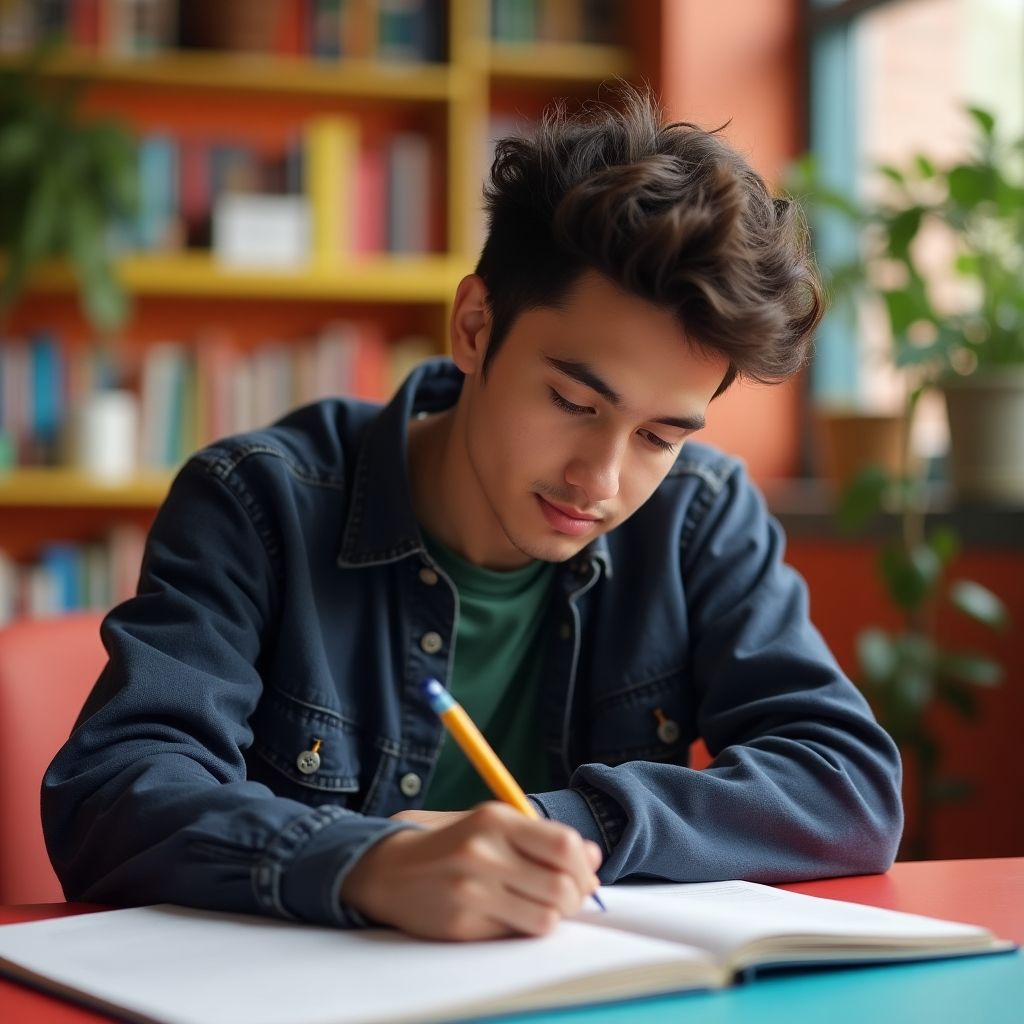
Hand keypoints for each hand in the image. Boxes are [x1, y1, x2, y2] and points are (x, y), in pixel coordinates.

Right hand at [340, 802, 602, 940]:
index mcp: (495, 819)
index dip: (586, 866)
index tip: (587, 874)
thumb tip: (592, 856)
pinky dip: (524, 928)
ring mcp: (471, 891)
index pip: (565, 845)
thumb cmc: (449, 843)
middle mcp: (483, 853)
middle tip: (571, 896)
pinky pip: (516, 934)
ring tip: (541, 906)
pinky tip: (510, 914)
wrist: (386, 868)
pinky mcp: (462, 925)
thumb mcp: (491, 824)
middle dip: (577, 896)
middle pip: (562, 886)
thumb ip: (540, 837)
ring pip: (546, 918)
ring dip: (554, 916)